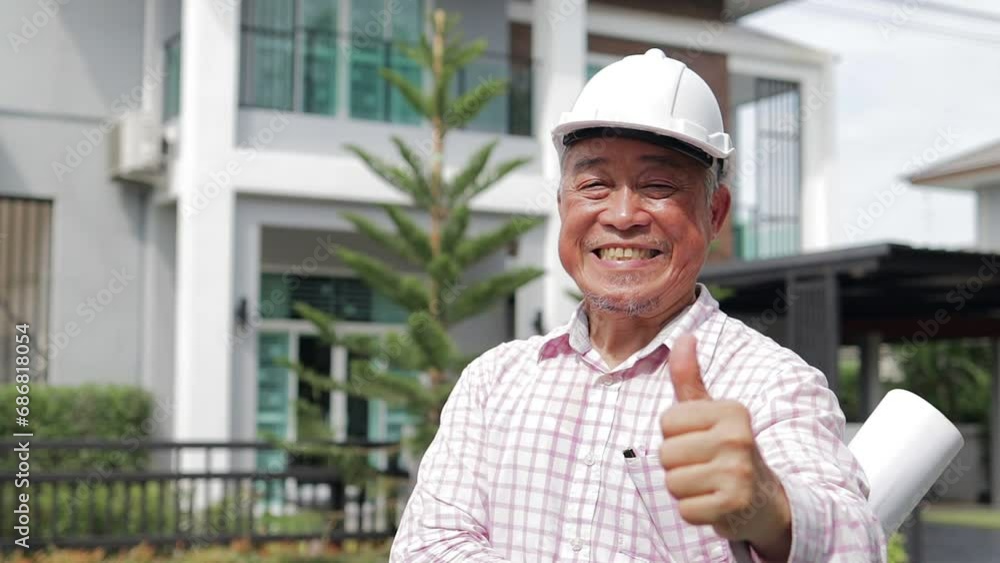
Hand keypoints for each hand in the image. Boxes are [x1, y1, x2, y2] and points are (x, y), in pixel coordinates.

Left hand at [659, 334, 791, 560]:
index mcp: (732, 410)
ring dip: (685, 490)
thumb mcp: (712, 411)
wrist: (766, 500)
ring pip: (673, 483)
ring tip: (709, 484)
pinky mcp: (734, 505)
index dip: (675, 435)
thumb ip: (690, 377)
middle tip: (705, 466)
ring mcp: (738, 473)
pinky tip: (715, 503)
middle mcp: (738, 438)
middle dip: (678, 465)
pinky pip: (685, 510)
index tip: (700, 440)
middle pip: (666, 454)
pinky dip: (695, 512)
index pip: (667, 421)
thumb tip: (684, 337)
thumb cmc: (729, 450)